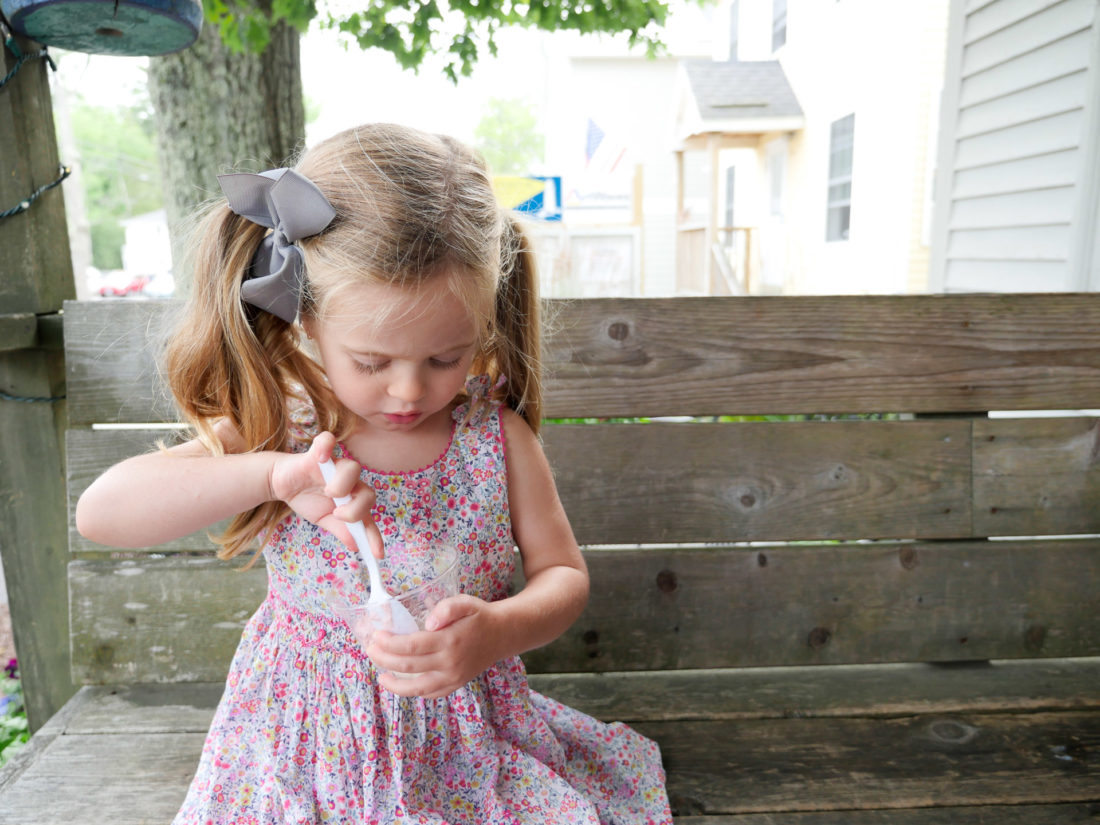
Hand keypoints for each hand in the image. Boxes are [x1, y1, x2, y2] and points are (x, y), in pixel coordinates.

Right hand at [268, 431, 383, 557]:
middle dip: (356, 509)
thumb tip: (356, 546)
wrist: (283, 484)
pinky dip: (325, 447)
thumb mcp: (325, 520)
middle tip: (338, 514)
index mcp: (353, 499)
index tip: (377, 555)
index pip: (369, 517)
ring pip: (353, 469)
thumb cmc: (309, 499)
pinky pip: (327, 440)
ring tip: (328, 493)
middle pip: (368, 492)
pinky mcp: (318, 453)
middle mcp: (350, 483)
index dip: (374, 535)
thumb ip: (342, 530)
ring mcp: (335, 467)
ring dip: (343, 485)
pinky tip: (321, 458)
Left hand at [366, 595, 505, 697]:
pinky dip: (412, 691)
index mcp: (449, 641)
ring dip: (393, 683)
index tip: (376, 636)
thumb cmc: (479, 616)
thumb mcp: (465, 602)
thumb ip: (447, 608)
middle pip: (408, 666)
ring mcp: (453, 678)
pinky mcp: (455, 685)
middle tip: (370, 649)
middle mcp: (450, 663)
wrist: (502, 634)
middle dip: (383, 659)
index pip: (411, 646)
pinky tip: (401, 683)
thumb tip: (428, 622)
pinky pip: (430, 694)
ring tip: (380, 674)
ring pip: (416, 688)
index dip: (389, 643)